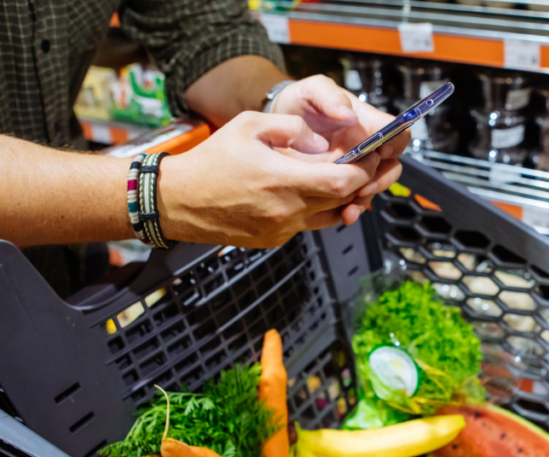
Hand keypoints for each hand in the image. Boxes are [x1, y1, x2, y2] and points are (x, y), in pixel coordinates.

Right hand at [158, 111, 381, 248]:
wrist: (178, 201)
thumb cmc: (211, 160)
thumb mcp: (249, 125)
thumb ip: (292, 127)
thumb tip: (321, 142)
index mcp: (283, 180)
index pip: (344, 182)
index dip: (365, 169)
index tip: (370, 156)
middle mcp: (287, 210)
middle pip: (343, 200)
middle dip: (359, 181)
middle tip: (363, 163)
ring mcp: (282, 230)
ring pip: (328, 215)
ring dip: (338, 198)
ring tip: (337, 175)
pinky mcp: (274, 240)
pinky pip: (306, 224)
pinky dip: (314, 208)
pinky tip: (307, 191)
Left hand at [271, 75, 409, 223]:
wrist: (278, 120)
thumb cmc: (301, 101)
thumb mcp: (313, 90)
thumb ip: (331, 97)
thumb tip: (350, 115)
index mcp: (367, 123)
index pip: (396, 132)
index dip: (395, 142)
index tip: (382, 151)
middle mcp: (366, 147)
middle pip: (390, 166)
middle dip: (381, 180)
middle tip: (365, 186)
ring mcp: (354, 167)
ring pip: (372, 187)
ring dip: (365, 200)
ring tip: (350, 208)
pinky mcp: (339, 183)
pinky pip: (352, 200)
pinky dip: (349, 209)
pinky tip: (341, 214)